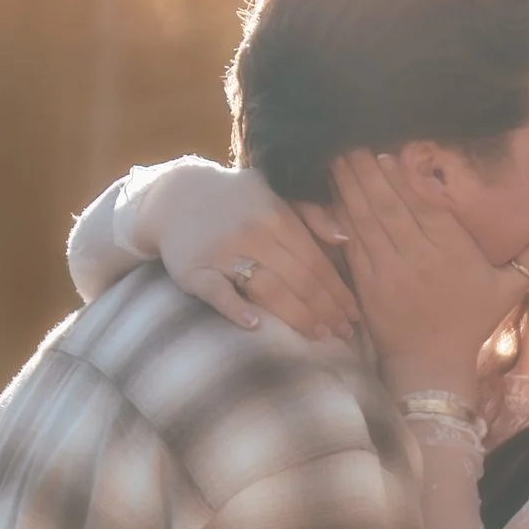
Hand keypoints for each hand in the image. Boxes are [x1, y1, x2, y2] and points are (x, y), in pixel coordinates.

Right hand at [140, 159, 359, 342]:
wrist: (176, 197)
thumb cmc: (236, 201)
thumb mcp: (274, 194)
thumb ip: (311, 212)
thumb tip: (345, 238)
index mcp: (276, 216)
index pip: (316, 261)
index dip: (337, 290)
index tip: (352, 313)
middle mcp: (252, 234)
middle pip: (298, 279)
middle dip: (325, 309)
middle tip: (342, 332)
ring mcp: (222, 253)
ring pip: (267, 289)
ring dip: (297, 316)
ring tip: (318, 335)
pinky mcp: (194, 270)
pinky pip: (217, 293)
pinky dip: (235, 309)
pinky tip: (255, 326)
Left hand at [331, 150, 528, 399]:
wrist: (431, 366)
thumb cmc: (470, 324)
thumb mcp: (511, 288)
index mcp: (453, 252)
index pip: (426, 205)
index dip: (405, 176)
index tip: (390, 148)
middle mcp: (420, 257)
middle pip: (391, 205)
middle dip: (369, 170)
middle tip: (351, 139)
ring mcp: (389, 270)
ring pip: (367, 219)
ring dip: (350, 185)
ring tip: (338, 156)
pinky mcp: (367, 284)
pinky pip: (353, 243)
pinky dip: (341, 218)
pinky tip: (333, 194)